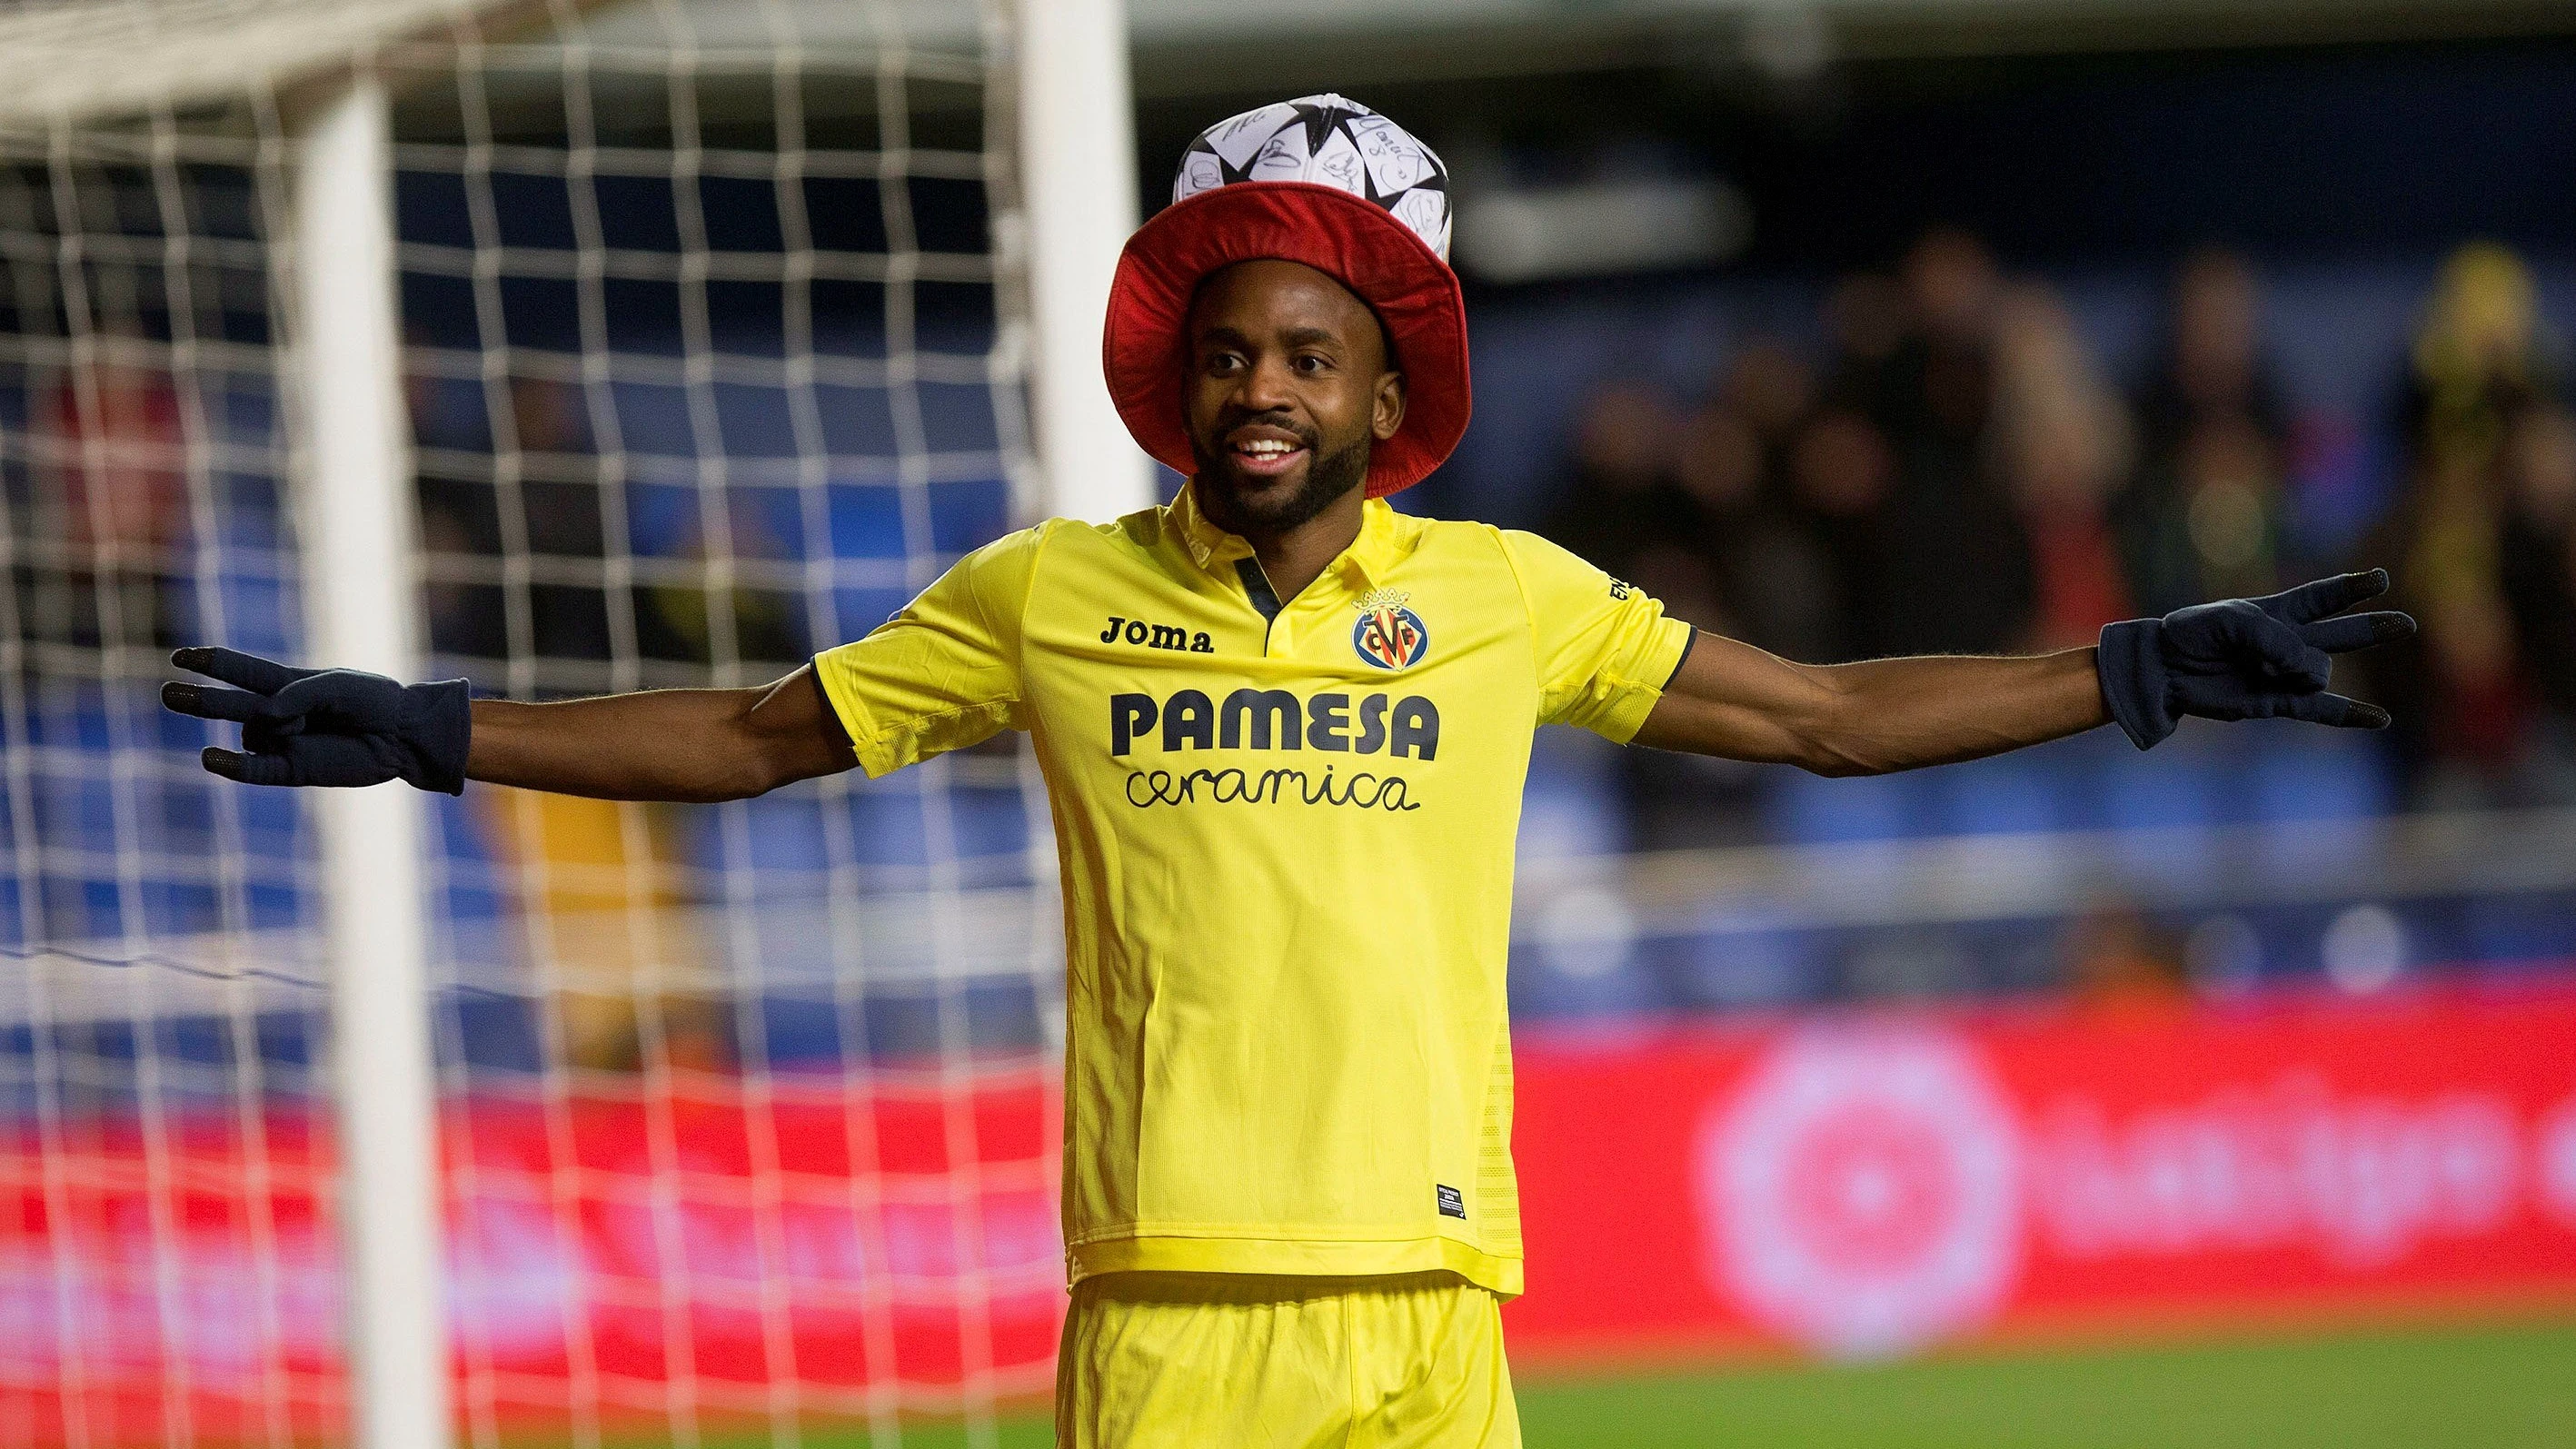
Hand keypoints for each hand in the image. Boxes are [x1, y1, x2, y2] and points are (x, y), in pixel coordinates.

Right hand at [161, 647, 471, 792]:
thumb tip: (265, 716)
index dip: (212, 662)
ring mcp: (283, 742)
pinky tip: (211, 757)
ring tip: (313, 726)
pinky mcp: (292, 769)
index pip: (241, 670)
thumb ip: (300, 694)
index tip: (182, 657)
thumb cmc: (375, 701)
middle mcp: (279, 713)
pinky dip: (233, 765)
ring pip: (255, 733)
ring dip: (277, 727)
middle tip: (168, 693)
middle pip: (228, 703)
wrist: (404, 736)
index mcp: (289, 684)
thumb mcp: (340, 686)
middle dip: (199, 698)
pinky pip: (254, 770)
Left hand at [2097, 570, 2415, 749]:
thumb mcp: (2233, 622)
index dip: (2351, 588)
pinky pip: (2321, 709)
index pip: (2322, 598)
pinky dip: (2351, 715)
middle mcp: (2287, 642)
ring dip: (2299, 670)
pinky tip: (2382, 719)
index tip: (2381, 578)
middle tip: (2407, 624)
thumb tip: (2311, 673)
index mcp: (2276, 612)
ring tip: (2264, 668)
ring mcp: (2284, 673)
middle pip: (2341, 632)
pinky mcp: (2277, 701)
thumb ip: (2275, 640)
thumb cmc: (2194, 634)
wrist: (2164, 668)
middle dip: (2372, 627)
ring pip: (2319, 670)